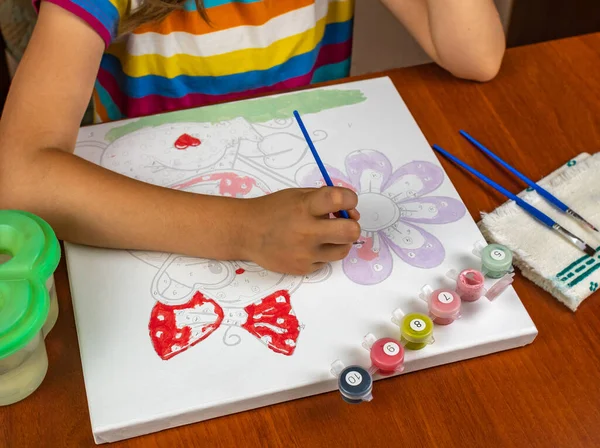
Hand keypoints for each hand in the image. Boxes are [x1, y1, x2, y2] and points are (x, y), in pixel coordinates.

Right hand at [241, 187, 360, 274]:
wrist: (246, 232)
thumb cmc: (274, 210)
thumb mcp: (297, 195)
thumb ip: (324, 199)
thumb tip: (351, 213)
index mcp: (305, 207)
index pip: (339, 199)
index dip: (350, 199)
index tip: (346, 202)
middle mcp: (306, 231)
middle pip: (351, 231)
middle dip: (352, 226)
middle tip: (342, 224)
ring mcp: (305, 254)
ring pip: (343, 250)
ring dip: (339, 241)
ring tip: (326, 236)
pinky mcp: (303, 269)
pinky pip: (325, 262)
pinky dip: (322, 253)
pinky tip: (307, 247)